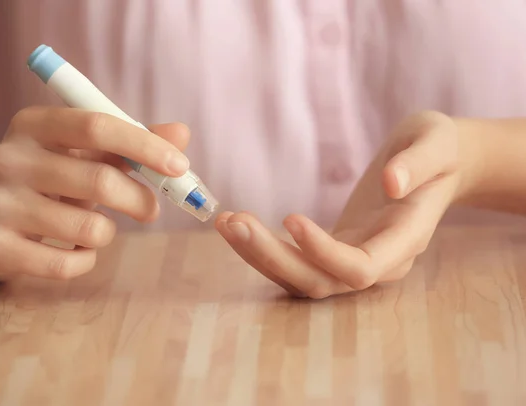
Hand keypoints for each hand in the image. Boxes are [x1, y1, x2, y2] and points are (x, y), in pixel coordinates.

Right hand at [0, 107, 190, 280]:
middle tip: (151, 210)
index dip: (145, 146)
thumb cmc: (53, 177)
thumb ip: (133, 142)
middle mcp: (8, 159)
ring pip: (88, 228)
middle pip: (99, 180)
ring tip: (96, 227)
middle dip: (139, 199)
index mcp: (34, 124)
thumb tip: (182, 134)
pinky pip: (65, 265)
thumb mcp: (86, 153)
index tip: (180, 166)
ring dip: (108, 232)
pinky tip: (76, 251)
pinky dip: (85, 261)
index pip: (97, 127)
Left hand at [216, 111, 463, 298]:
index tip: (290, 217)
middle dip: (273, 257)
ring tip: (226, 223)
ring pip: (300, 278)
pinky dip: (262, 249)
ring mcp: (352, 260)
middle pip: (320, 281)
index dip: (324, 252)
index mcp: (405, 239)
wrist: (436, 165)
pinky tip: (235, 225)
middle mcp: (378, 262)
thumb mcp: (437, 142)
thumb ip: (418, 163)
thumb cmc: (440, 150)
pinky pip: (294, 262)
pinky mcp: (332, 251)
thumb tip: (391, 183)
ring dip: (259, 256)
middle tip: (234, 222)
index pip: (361, 267)